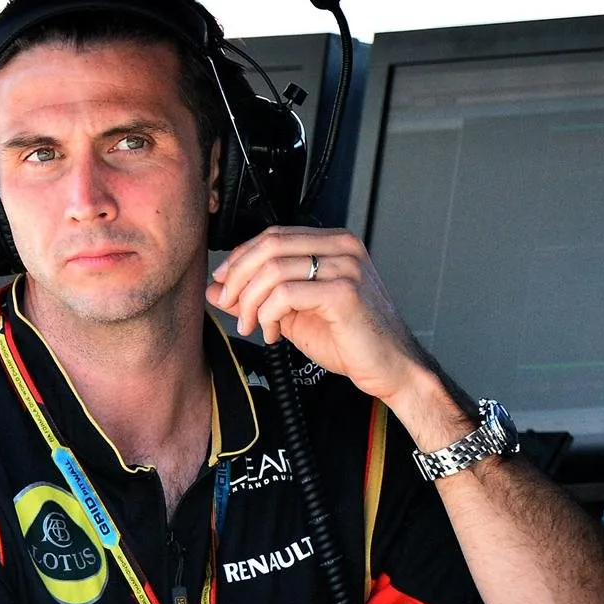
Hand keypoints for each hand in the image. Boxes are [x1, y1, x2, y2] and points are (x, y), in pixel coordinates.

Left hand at [206, 226, 424, 404]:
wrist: (388, 366)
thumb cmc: (347, 338)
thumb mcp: (290, 313)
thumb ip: (255, 296)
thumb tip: (215, 288)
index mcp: (332, 244)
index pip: (272, 236)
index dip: (240, 258)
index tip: (222, 283)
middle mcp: (341, 248)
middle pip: (269, 247)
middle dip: (239, 278)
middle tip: (230, 305)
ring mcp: (345, 268)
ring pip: (273, 271)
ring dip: (251, 302)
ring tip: (252, 326)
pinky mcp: (344, 292)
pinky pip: (286, 294)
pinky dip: (268, 315)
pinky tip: (272, 334)